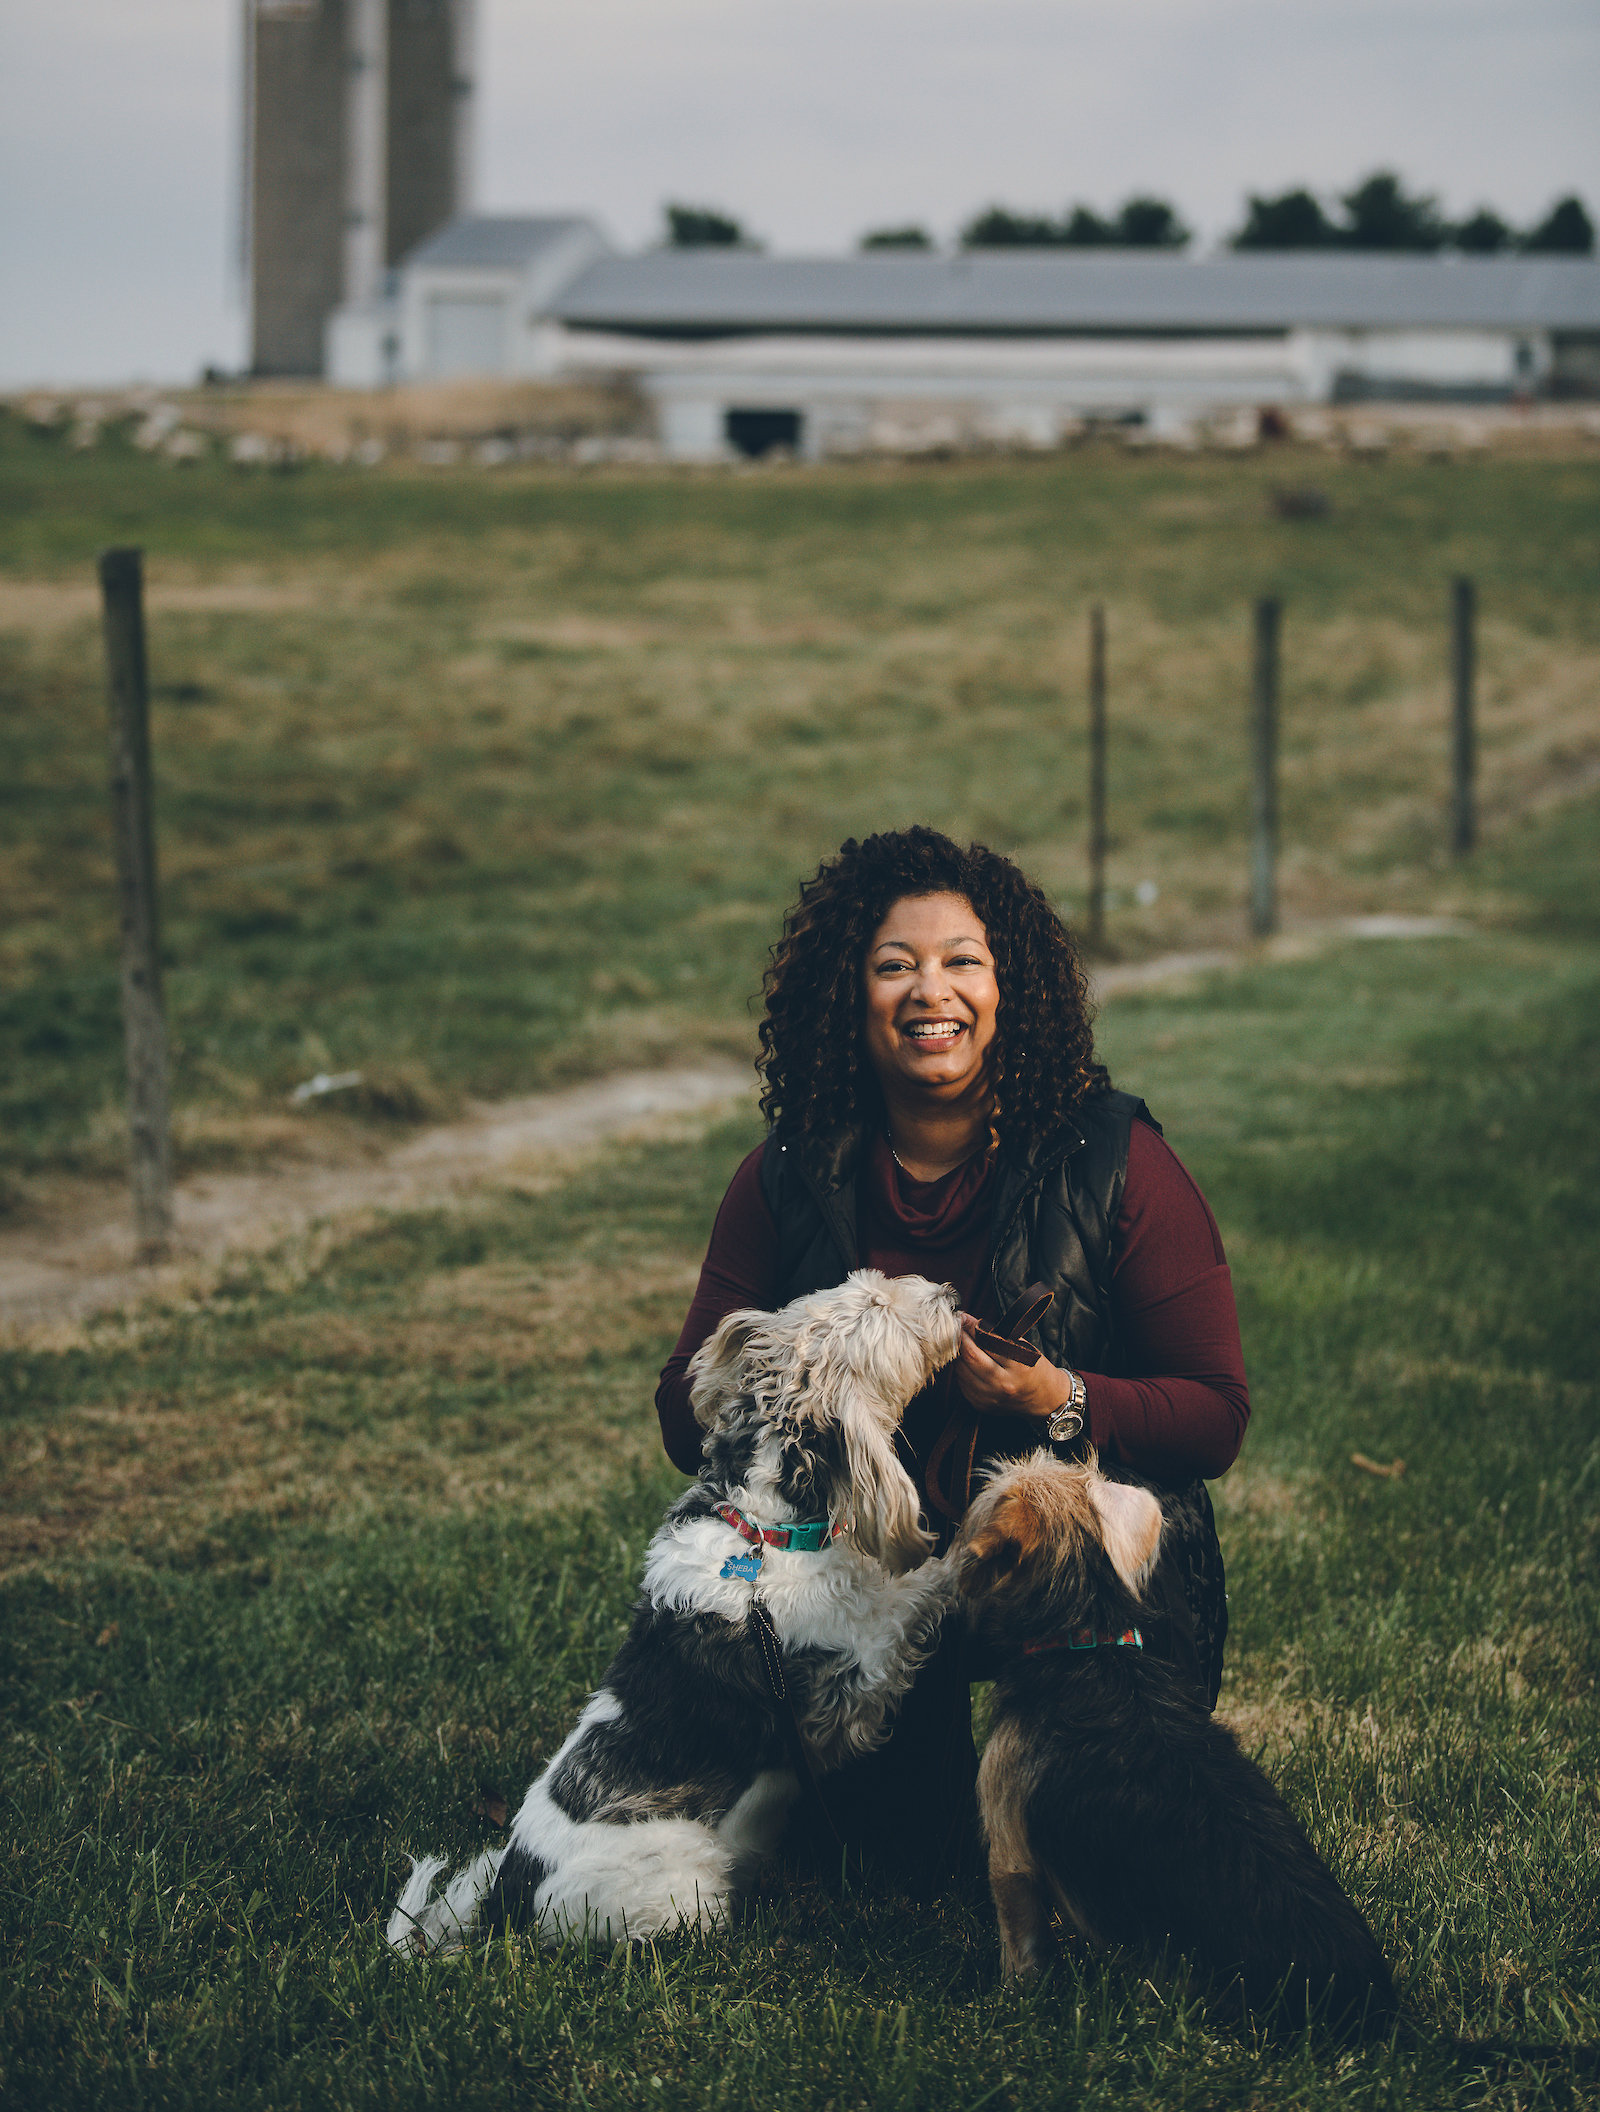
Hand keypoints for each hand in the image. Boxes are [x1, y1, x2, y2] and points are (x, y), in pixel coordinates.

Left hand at [954, 1314, 1073, 1421]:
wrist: (1045, 1399)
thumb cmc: (1034, 1368)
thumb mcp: (1023, 1347)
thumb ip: (997, 1335)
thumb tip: (969, 1322)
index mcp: (1018, 1366)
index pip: (987, 1342)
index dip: (971, 1328)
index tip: (963, 1317)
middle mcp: (1003, 1384)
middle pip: (970, 1357)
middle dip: (960, 1339)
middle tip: (956, 1328)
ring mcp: (991, 1397)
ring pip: (962, 1371)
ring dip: (958, 1355)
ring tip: (960, 1343)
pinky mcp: (982, 1405)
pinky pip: (962, 1384)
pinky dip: (961, 1370)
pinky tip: (966, 1362)